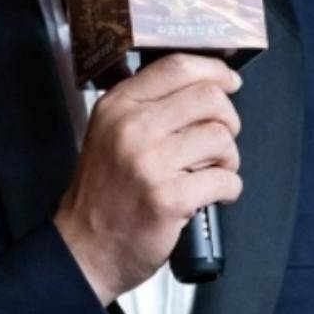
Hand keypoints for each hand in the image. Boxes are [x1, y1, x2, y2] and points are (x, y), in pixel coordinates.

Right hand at [53, 53, 242, 304]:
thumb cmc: (104, 190)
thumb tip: (204, 85)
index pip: (177, 66)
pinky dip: (230, 188)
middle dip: (228, 118)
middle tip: (222, 137)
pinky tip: (214, 194)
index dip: (214, 70)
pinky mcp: (169, 198)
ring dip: (229, 157)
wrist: (84, 247)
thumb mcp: (110, 130)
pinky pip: (224, 179)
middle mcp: (132, 126)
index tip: (229, 81)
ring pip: (220, 138)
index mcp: (118, 104)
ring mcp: (150, 162)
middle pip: (208, 97)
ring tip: (215, 170)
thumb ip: (148, 104)